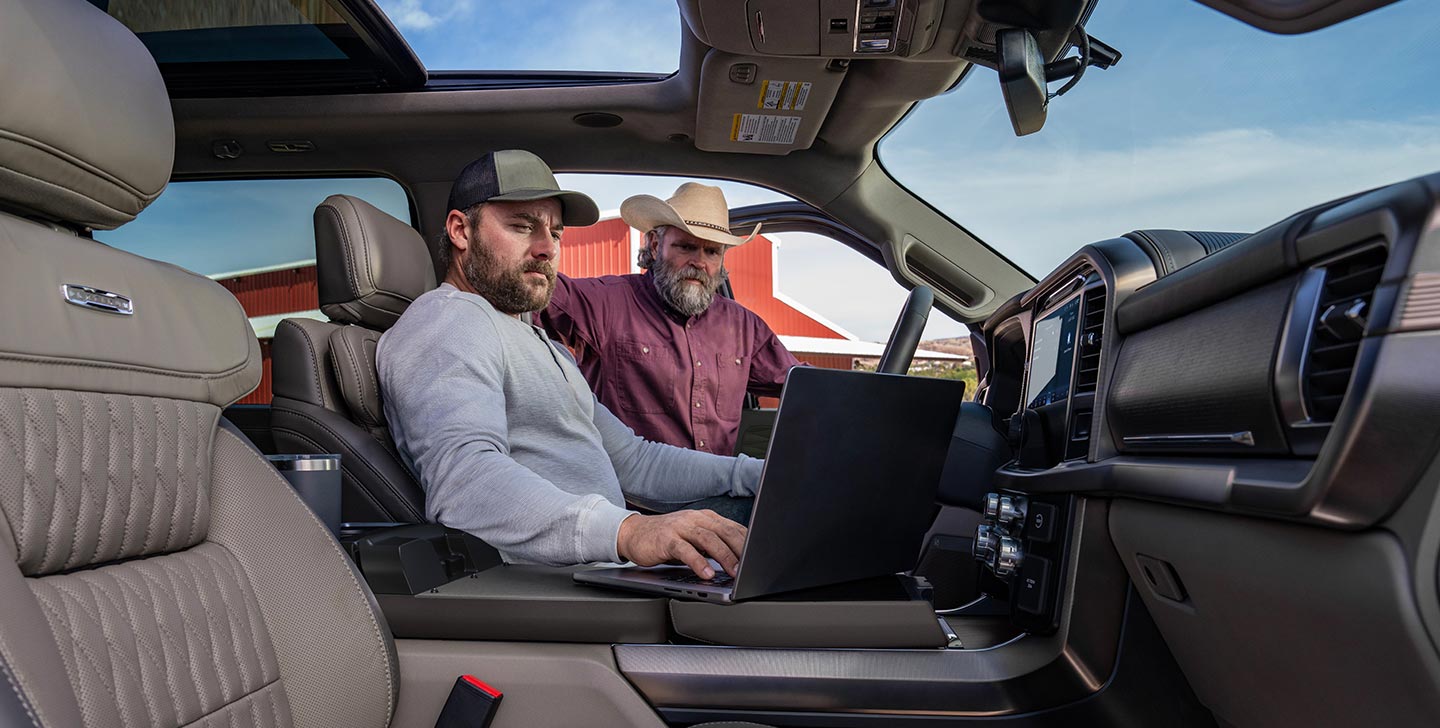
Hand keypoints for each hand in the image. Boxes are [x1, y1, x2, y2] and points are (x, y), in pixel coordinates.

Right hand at [616, 510, 746, 578]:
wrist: (633, 533)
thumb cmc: (667, 538)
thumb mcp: (694, 538)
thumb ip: (713, 545)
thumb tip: (740, 560)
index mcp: (706, 518)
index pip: (735, 528)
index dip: (750, 543)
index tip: (761, 558)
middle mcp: (696, 519)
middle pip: (725, 531)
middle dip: (742, 550)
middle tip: (753, 567)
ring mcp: (680, 527)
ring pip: (708, 539)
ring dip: (724, 556)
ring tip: (735, 572)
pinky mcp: (666, 539)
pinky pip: (685, 550)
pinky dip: (698, 562)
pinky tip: (706, 573)